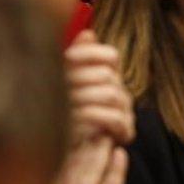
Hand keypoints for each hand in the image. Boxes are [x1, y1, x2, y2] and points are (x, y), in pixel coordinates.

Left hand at [66, 30, 134, 146]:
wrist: (68, 149)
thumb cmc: (63, 114)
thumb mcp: (64, 82)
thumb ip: (74, 58)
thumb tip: (87, 34)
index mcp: (108, 76)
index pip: (110, 56)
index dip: (90, 53)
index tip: (67, 56)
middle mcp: (120, 90)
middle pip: (107, 74)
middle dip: (80, 78)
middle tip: (58, 83)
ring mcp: (125, 110)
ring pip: (111, 94)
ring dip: (85, 97)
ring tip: (64, 102)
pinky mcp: (125, 131)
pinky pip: (115, 118)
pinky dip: (94, 116)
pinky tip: (75, 117)